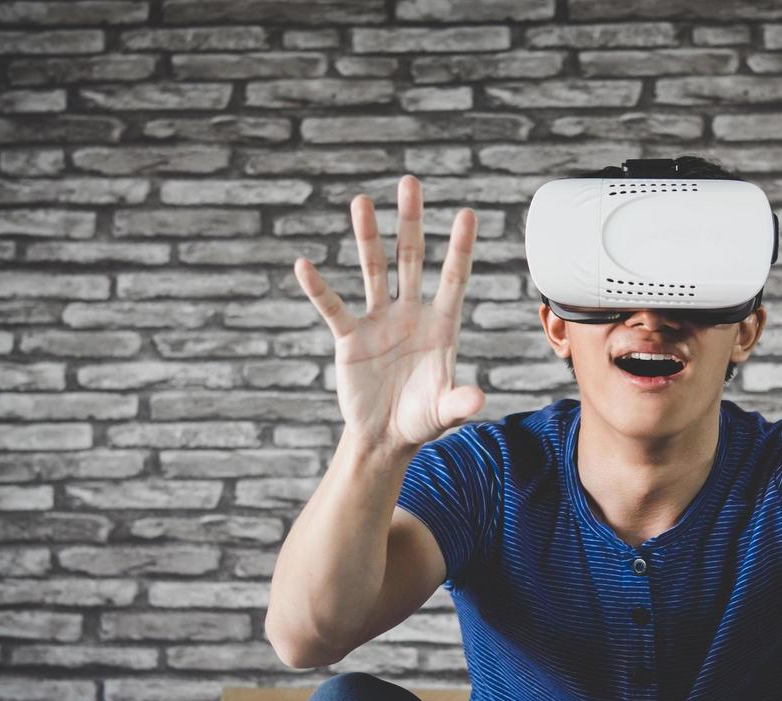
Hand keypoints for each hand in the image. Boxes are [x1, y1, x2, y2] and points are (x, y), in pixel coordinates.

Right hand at [293, 174, 484, 451]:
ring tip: (361, 202)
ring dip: (367, 237)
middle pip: (411, 258)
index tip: (466, 213)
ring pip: (374, 270)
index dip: (459, 248)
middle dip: (410, 222)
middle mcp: (410, 313)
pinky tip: (304, 265)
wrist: (386, 437)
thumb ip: (459, 403)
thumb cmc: (422, 420)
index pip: (453, 278)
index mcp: (441, 325)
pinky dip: (319, 289)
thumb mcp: (443, 413)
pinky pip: (333, 308)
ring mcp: (379, 321)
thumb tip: (477, 400)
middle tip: (409, 182)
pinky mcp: (350, 337)